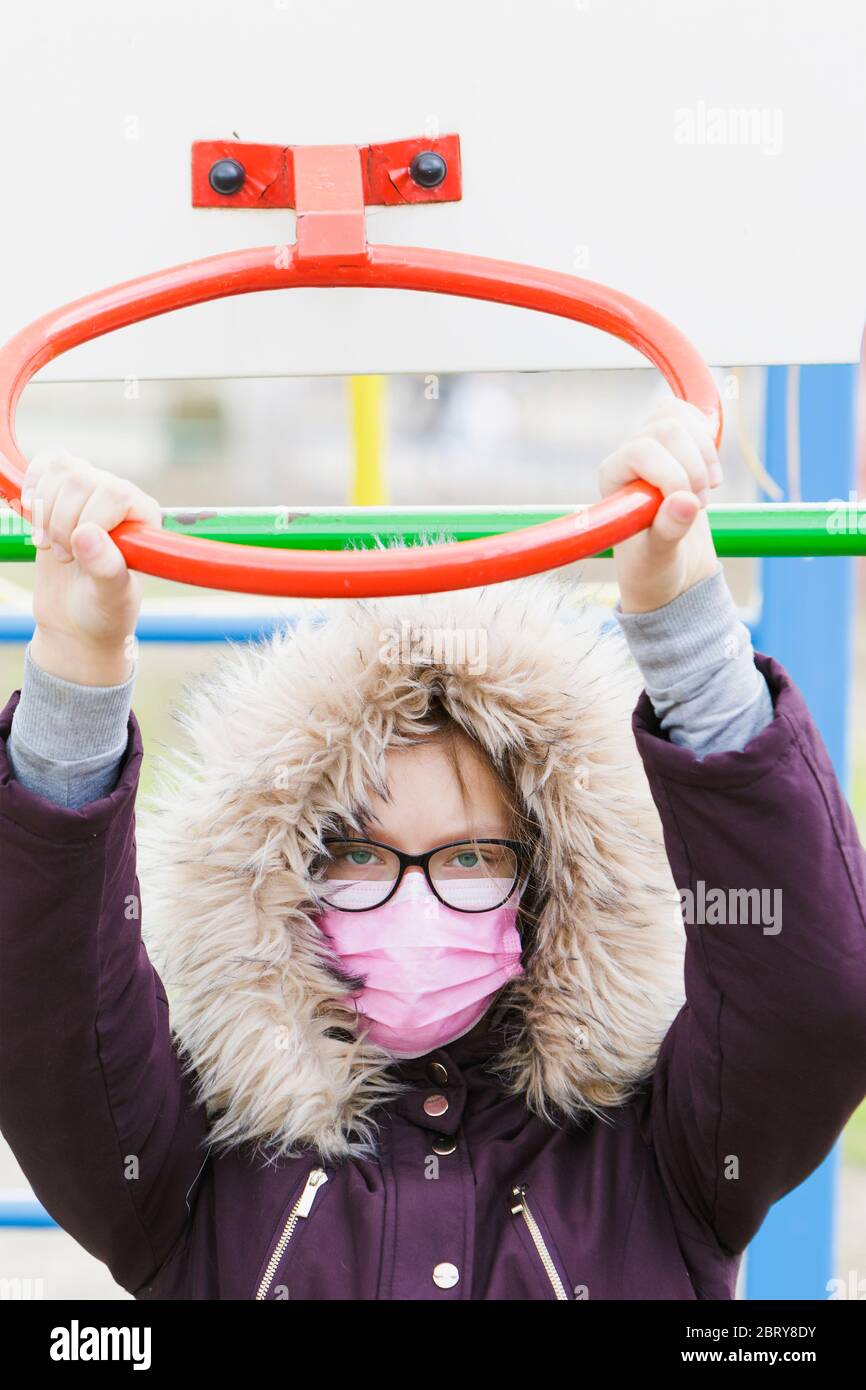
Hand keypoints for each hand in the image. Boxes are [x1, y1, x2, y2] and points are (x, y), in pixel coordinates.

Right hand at [20, 447, 161, 684]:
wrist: (78, 620)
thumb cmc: (105, 611)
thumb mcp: (112, 597)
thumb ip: (106, 567)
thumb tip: (86, 535)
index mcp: (143, 517)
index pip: (114, 492)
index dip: (88, 520)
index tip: (79, 554)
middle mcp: (119, 498)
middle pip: (80, 477)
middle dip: (61, 521)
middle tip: (65, 558)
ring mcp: (90, 492)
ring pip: (60, 468)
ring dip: (45, 510)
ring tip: (52, 545)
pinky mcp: (62, 492)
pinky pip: (46, 463)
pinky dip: (32, 488)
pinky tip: (35, 517)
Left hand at [599, 398, 722, 613]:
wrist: (669, 567)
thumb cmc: (653, 567)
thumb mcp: (659, 559)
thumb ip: (668, 532)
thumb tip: (685, 502)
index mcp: (612, 478)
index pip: (642, 450)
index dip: (673, 474)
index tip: (690, 507)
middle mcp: (627, 456)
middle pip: (666, 428)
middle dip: (693, 466)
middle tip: (699, 505)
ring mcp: (651, 446)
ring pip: (679, 417)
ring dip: (704, 453)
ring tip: (705, 490)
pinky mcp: (673, 444)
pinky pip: (690, 416)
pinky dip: (707, 439)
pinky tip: (709, 471)